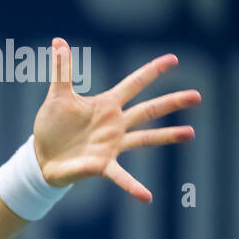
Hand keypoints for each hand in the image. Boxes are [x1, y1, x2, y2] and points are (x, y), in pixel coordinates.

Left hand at [32, 38, 199, 202]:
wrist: (41, 156)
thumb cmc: (52, 126)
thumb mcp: (57, 96)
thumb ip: (62, 70)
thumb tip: (58, 41)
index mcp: (106, 105)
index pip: (133, 84)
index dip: (151, 71)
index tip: (173, 59)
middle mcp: (115, 124)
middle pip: (148, 110)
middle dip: (171, 102)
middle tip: (197, 96)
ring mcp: (112, 145)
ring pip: (145, 139)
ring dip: (166, 137)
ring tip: (190, 134)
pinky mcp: (102, 165)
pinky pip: (121, 177)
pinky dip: (133, 187)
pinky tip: (147, 197)